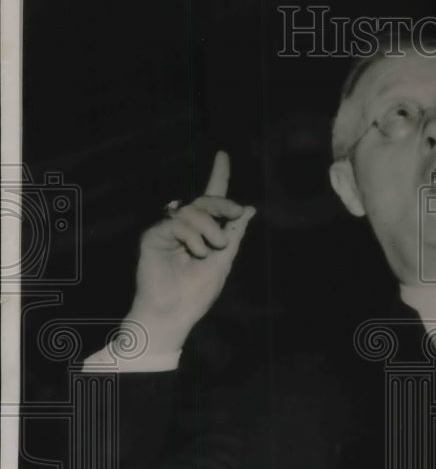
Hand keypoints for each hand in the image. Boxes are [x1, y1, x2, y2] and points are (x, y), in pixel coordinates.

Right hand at [126, 151, 255, 352]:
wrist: (174, 313)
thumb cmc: (196, 293)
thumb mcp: (224, 260)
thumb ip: (234, 234)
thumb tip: (248, 210)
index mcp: (202, 232)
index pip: (211, 199)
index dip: (218, 175)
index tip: (223, 154)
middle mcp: (184, 227)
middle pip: (204, 200)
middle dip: (223, 204)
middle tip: (235, 214)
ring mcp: (167, 230)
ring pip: (192, 209)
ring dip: (209, 227)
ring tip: (212, 249)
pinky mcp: (153, 236)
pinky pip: (176, 222)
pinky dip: (192, 236)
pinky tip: (196, 251)